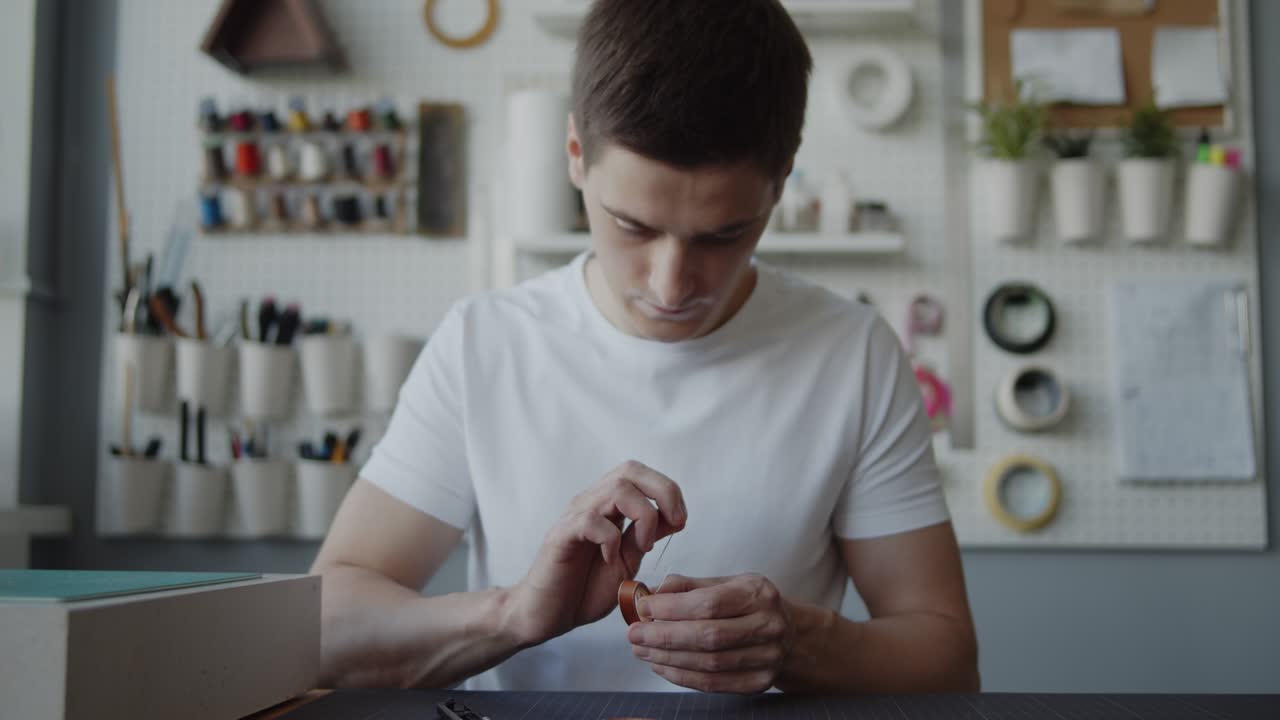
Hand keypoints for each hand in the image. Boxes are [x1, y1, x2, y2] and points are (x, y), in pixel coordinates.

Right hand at [505, 460, 686, 645]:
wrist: (547, 616)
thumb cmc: (583, 589)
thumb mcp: (627, 561)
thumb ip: (645, 536)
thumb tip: (673, 516)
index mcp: (607, 506)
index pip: (639, 473)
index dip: (667, 490)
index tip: (680, 521)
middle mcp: (590, 503)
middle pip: (630, 470)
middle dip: (663, 492)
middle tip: (673, 524)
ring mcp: (574, 517)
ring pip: (616, 489)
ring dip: (642, 516)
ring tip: (642, 547)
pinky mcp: (560, 537)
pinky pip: (590, 520)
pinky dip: (610, 539)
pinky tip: (610, 560)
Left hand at [627, 574, 793, 693]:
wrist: (791, 634)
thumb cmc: (751, 605)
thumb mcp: (727, 584)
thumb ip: (689, 586)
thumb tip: (652, 592)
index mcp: (758, 593)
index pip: (710, 603)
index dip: (672, 608)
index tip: (644, 607)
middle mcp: (768, 625)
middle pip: (708, 636)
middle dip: (664, 636)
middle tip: (634, 634)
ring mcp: (767, 658)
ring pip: (708, 663)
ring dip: (668, 658)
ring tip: (642, 650)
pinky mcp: (759, 683)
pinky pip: (713, 684)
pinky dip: (681, 676)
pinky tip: (661, 666)